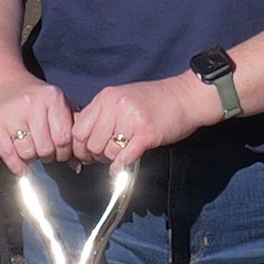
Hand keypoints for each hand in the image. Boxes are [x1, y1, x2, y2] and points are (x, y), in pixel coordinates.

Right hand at [0, 76, 76, 172]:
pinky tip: (22, 167)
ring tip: (33, 151)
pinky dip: (16, 166)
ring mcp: (12, 112)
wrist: (2, 82)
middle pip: (45, 148)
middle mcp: (32, 103)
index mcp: (52, 97)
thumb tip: (78, 163)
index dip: (64, 152)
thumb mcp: (56, 104)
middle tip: (46, 153)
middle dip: (48, 156)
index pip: (63, 137)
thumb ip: (70, 128)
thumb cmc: (33, 96)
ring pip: (27, 153)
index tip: (62, 153)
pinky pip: (8, 154)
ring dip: (32, 159)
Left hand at [74, 74, 212, 163]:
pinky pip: (125, 157)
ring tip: (121, 154)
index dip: (80, 147)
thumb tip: (84, 140)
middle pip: (92, 144)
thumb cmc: (155, 100)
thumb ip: (103, 115)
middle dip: (96, 156)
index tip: (86, 153)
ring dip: (112, 159)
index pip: (78, 129)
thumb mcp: (122, 98)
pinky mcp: (146, 133)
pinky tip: (123, 165)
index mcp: (106, 97)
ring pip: (108, 152)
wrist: (186, 96)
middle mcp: (116, 106)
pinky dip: (121, 166)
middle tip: (106, 156)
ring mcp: (131, 119)